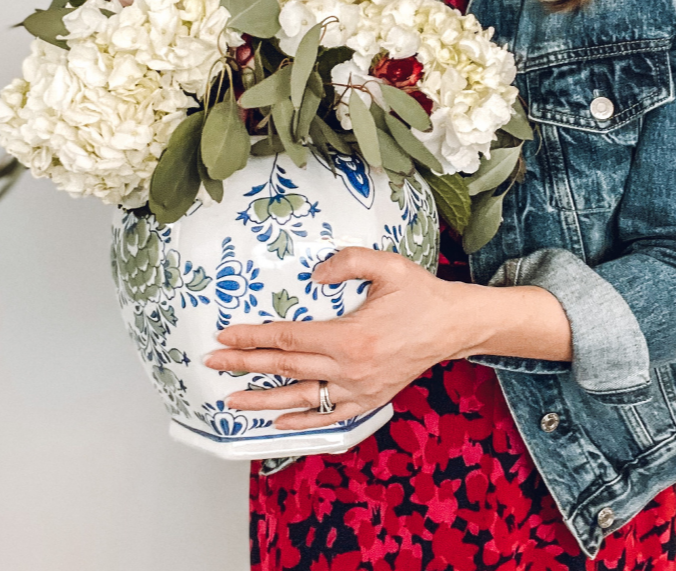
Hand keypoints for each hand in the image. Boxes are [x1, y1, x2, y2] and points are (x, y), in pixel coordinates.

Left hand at [203, 247, 471, 428]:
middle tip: (213, 361)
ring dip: (263, 401)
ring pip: (301, 399)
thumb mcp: (388, 266)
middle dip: (245, 365)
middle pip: (286, 368)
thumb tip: (315, 274)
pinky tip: (280, 422)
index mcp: (350, 337)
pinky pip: (329, 416)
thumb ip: (348, 262)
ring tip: (232, 401)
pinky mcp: (369, 401)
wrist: (454, 326)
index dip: (254, 337)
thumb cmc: (420, 294)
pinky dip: (303, 421)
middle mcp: (350, 369)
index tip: (226, 334)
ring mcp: (359, 390)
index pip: (288, 338)